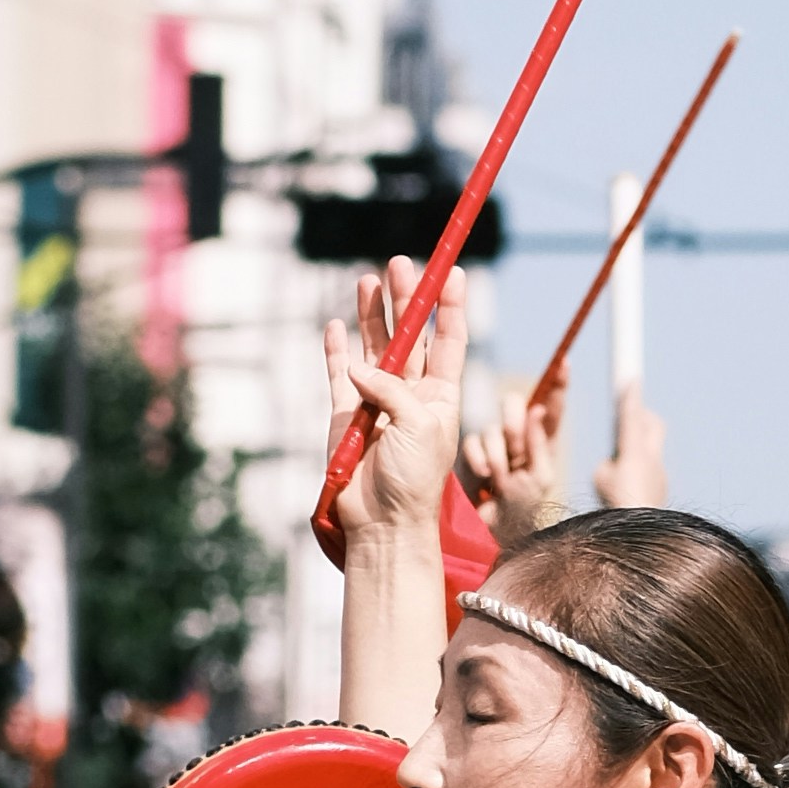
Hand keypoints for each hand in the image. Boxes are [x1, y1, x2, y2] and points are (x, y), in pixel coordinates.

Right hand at [320, 262, 467, 547]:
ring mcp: (376, 402)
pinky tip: (336, 325)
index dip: (451, 307)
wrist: (382, 522)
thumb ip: (392, 390)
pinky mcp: (345, 414)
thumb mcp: (420, 428)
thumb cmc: (414, 481)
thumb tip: (356, 366)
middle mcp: (411, 394)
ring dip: (372, 314)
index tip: (452, 272)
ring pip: (375, 347)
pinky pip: (339, 374)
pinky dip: (336, 350)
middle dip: (406, 300)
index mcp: (441, 396)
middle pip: (410, 336)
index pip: (450, 341)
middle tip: (401, 265)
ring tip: (369, 280)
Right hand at [468, 355, 570, 542]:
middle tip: (514, 446)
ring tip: (499, 480)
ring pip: (492, 427)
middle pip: (514, 407)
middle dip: (513, 424)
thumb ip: (539, 445)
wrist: (489, 533)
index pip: (551, 407)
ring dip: (497, 455)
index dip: (557, 383)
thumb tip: (536, 411)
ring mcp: (495, 445)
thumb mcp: (538, 480)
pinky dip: (478, 459)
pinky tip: (483, 478)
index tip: (564, 363)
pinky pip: (472, 442)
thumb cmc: (522, 512)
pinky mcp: (473, 453)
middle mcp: (519, 439)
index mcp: (543, 443)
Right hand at [594, 382, 668, 510]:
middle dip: (642, 415)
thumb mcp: (601, 479)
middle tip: (627, 414)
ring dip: (639, 446)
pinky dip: (640, 468)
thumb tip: (612, 462)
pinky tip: (629, 484)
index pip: (632, 415)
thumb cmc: (616, 506)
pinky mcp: (662, 487)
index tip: (631, 378)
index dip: (630, 395)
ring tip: (622, 460)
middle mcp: (652, 458)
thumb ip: (607, 464)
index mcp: (634, 451)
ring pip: (652, 448)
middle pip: (653, 424)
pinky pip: (651, 468)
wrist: (644, 534)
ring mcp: (660, 473)